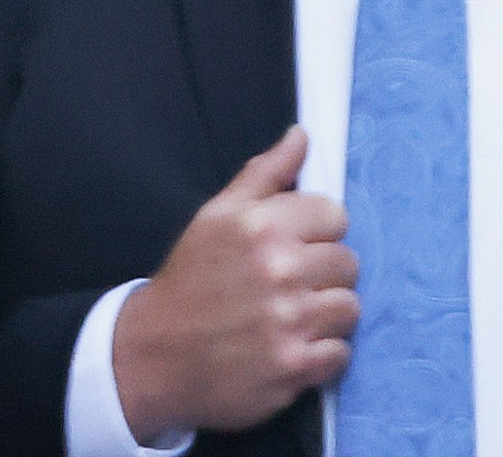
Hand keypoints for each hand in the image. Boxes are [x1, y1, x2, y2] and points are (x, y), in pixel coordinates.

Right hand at [111, 126, 358, 439]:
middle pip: (348, 262)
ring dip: (327, 315)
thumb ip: (265, 173)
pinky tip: (292, 348)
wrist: (153, 355)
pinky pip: (341, 353)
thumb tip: (301, 136)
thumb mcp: (216, 216)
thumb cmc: (190, 280)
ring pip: (349, 307)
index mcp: (260, 225)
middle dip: (324, 274)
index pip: (335, 215)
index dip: (317, 232)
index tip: (294, 247)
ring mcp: (288, 321)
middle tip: (290, 286)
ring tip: (294, 318)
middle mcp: (278, 269)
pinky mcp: (293, 367)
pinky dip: (322, 355)